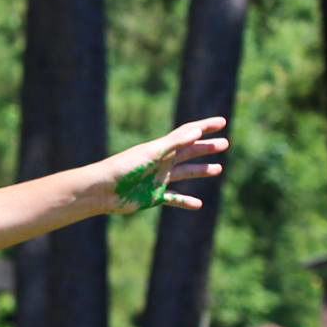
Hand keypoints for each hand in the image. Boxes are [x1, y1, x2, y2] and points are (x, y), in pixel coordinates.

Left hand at [101, 118, 227, 213]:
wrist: (102, 190)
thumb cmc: (124, 167)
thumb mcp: (151, 153)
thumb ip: (174, 143)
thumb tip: (197, 132)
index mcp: (161, 148)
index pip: (187, 134)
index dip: (205, 127)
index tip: (222, 122)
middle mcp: (160, 162)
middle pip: (188, 152)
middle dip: (206, 148)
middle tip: (225, 144)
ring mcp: (157, 179)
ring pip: (184, 173)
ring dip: (201, 171)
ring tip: (218, 169)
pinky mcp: (152, 196)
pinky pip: (173, 198)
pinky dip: (185, 201)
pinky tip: (198, 204)